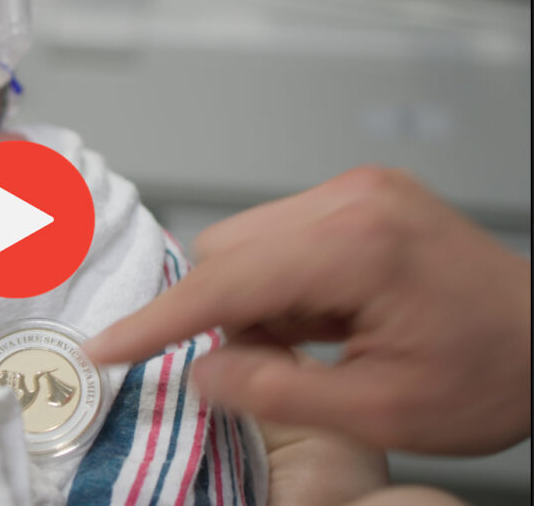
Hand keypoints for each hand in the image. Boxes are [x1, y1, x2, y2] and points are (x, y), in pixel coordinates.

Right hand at [85, 167, 530, 453]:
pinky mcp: (357, 196)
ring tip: (310, 342)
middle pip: (227, 250)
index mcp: (359, 247)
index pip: (225, 281)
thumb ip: (277, 390)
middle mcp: (352, 200)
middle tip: (266, 364)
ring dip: (252, 299)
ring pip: (246, 241)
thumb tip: (202, 370)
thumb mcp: (381, 409)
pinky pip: (277, 235)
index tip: (108, 347)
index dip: (158, 322)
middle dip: (224, 314)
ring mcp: (355, 191)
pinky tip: (320, 316)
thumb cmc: (493, 372)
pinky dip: (277, 283)